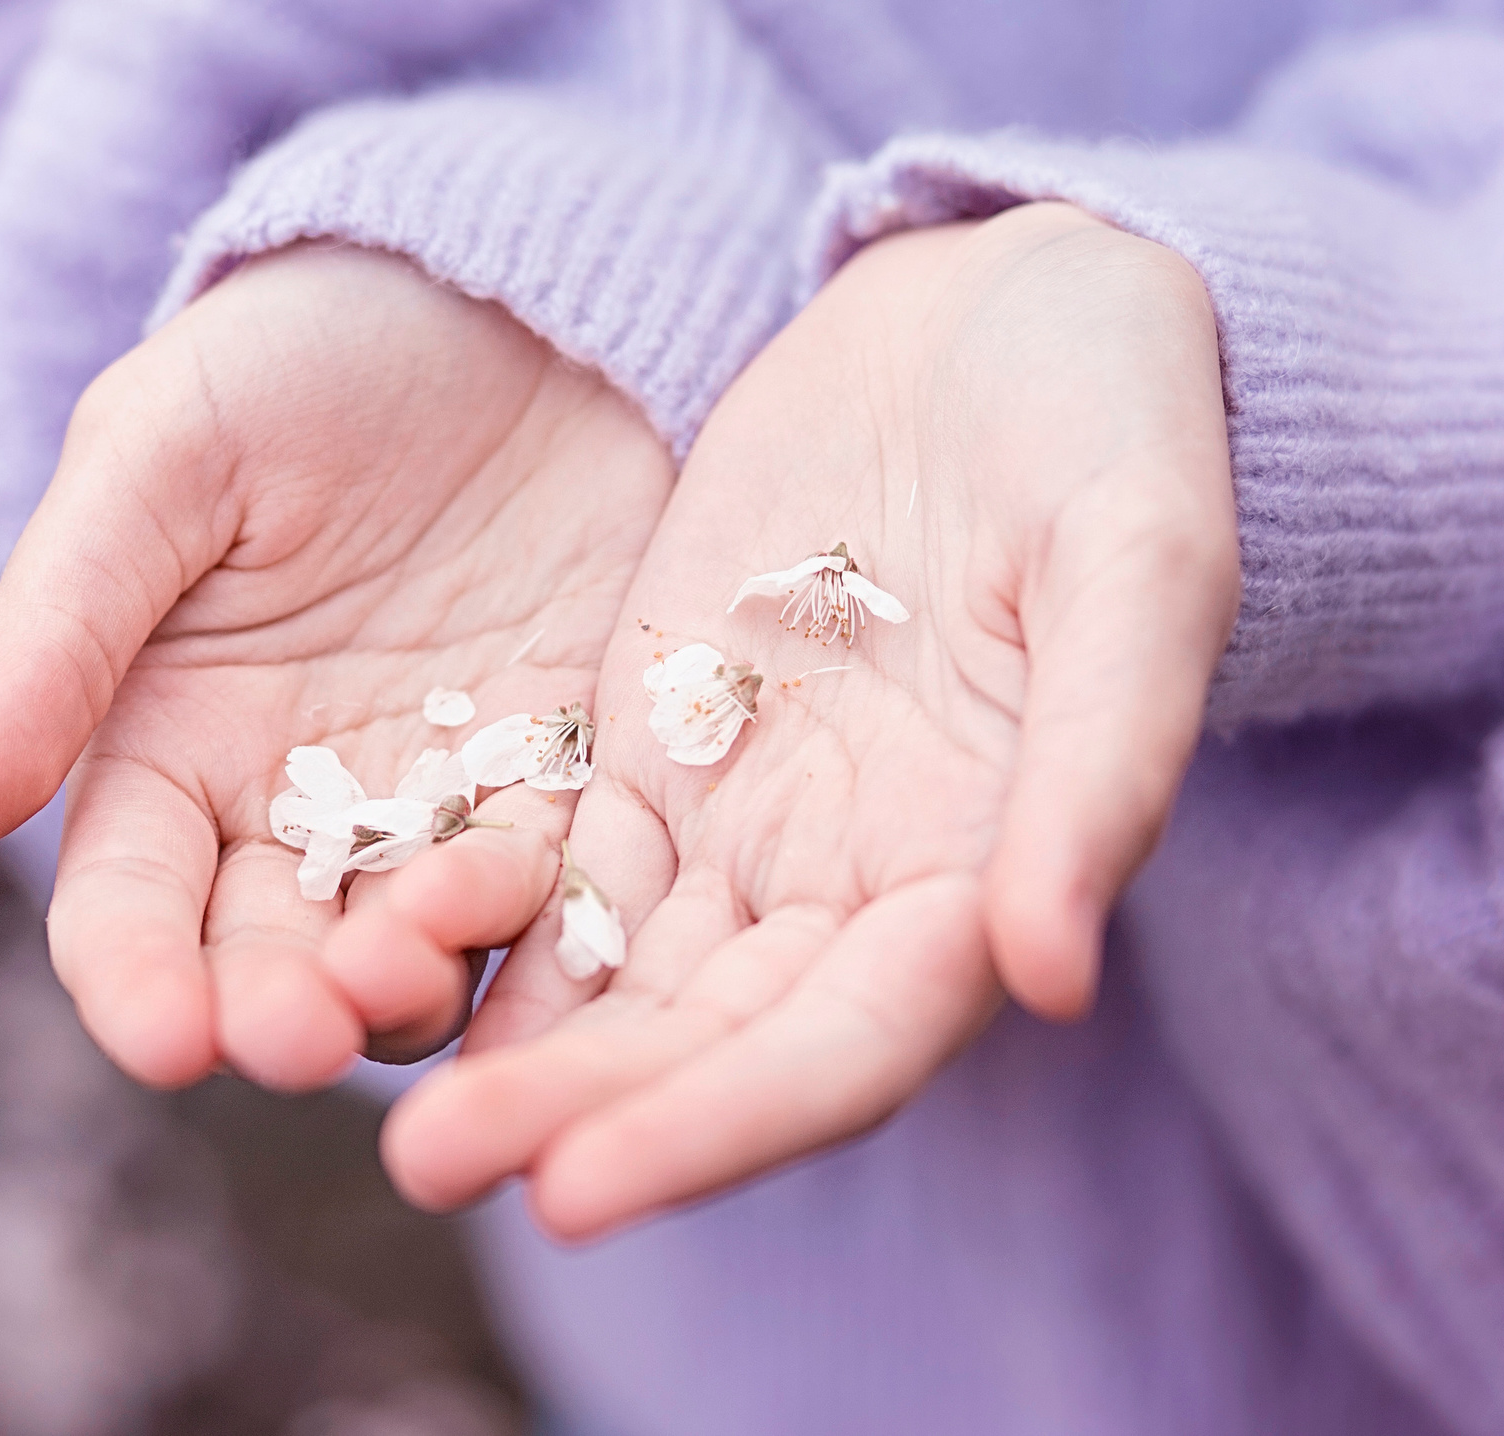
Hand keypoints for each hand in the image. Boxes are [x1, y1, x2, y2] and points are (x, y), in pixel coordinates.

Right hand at [0, 246, 672, 1090]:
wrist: (501, 288)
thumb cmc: (294, 357)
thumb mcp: (157, 459)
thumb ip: (54, 631)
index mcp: (164, 741)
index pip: (125, 902)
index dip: (131, 982)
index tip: (161, 1038)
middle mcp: (292, 804)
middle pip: (264, 960)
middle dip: (274, 1017)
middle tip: (298, 1034)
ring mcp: (433, 802)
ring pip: (405, 955)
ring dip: (401, 993)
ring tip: (404, 971)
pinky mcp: (565, 775)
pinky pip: (549, 887)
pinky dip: (535, 926)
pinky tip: (531, 913)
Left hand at [370, 204, 1239, 1234]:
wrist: (1006, 310)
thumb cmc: (1112, 423)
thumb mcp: (1138, 562)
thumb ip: (1099, 764)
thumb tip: (1048, 977)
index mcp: (983, 869)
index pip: (844, 1045)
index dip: (718, 1125)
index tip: (575, 1194)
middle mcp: (854, 878)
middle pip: (706, 1037)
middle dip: (577, 1112)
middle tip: (424, 1167)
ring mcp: (746, 810)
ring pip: (617, 969)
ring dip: (508, 1047)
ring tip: (370, 1103)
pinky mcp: (655, 730)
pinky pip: (559, 852)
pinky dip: (477, 914)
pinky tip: (365, 952)